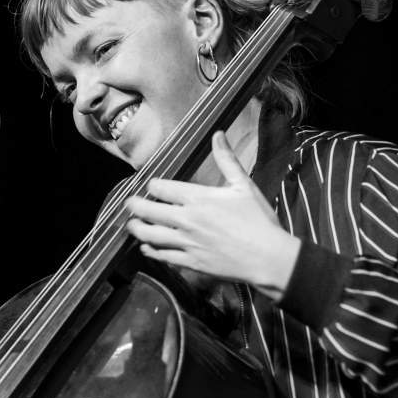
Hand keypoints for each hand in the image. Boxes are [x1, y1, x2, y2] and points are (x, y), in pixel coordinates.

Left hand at [125, 131, 299, 298]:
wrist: (268, 258)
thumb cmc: (259, 220)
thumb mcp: (244, 185)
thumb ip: (226, 160)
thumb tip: (218, 135)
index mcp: (198, 198)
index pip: (161, 188)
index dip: (152, 185)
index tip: (150, 185)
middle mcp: (187, 220)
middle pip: (149, 211)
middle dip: (135, 205)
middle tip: (129, 203)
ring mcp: (187, 243)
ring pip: (150, 235)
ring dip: (137, 228)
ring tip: (131, 224)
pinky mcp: (190, 263)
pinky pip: (163, 256)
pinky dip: (151, 251)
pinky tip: (146, 248)